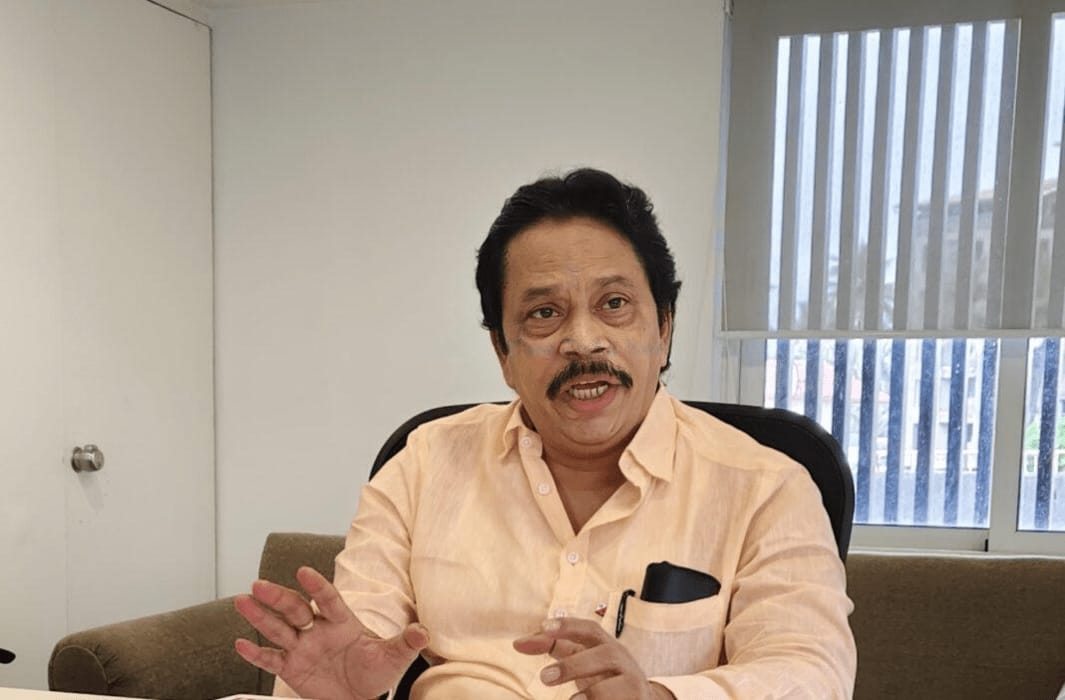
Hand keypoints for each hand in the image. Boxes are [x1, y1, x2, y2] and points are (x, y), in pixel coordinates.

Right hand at [234, 566, 428, 699]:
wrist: (360, 697)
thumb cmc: (377, 672)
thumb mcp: (394, 657)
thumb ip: (406, 642)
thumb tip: (423, 631)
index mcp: (343, 621)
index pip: (329, 599)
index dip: (317, 587)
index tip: (304, 572)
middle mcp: (318, 629)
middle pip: (295, 609)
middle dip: (278, 597)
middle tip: (259, 585)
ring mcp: (302, 646)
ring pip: (278, 628)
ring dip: (260, 616)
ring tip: (241, 601)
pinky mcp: (291, 666)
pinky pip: (270, 659)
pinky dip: (255, 653)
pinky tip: (239, 643)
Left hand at [513, 618, 673, 699]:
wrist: (640, 695)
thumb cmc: (603, 672)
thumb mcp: (582, 657)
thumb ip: (554, 647)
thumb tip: (519, 643)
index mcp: (605, 644)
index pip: (589, 629)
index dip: (568, 626)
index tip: (544, 626)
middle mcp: (621, 659)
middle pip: (603, 655)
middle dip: (574, 665)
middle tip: (544, 677)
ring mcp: (632, 682)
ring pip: (618, 685)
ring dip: (595, 692)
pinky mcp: (638, 699)